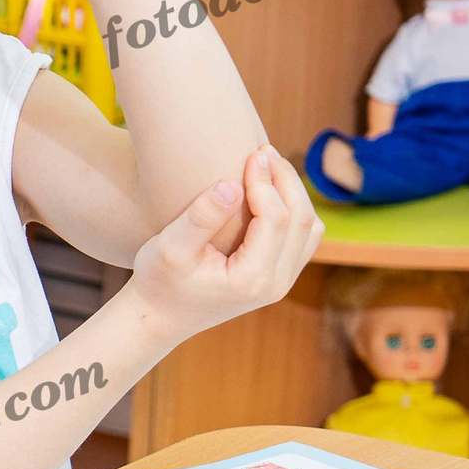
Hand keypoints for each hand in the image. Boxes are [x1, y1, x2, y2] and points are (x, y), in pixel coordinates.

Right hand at [125, 144, 321, 345]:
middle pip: (302, 221)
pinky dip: (293, 210)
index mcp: (252, 278)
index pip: (276, 218)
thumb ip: (201, 217)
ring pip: (310, 229)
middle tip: (263, 151)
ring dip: (295, 194)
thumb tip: (232, 185)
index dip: (267, 181)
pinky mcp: (278, 278)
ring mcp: (281, 283)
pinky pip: (302, 239)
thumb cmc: (158, 280)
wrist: (160, 317)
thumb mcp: (169, 248)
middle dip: (287, 180)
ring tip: (269, 166)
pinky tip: (270, 190)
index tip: (251, 153)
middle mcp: (276, 284)